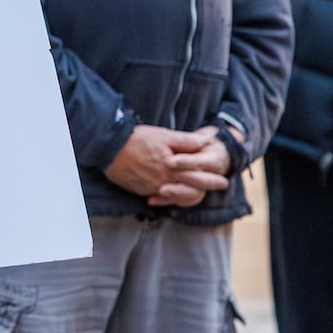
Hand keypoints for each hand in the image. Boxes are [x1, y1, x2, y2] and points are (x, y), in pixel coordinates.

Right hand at [105, 125, 229, 207]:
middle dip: (204, 188)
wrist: (108, 148)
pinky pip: (158, 197)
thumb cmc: (136, 139)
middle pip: (190, 189)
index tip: (224, 181)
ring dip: (187, 194)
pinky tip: (170, 192)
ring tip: (195, 191)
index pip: (197, 176)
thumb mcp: (163, 135)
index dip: (212, 179)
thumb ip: (185, 141)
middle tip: (219, 187)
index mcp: (171, 167)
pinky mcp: (141, 190)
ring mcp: (151, 188)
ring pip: (175, 196)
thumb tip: (204, 143)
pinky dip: (167, 196)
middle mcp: (163, 181)